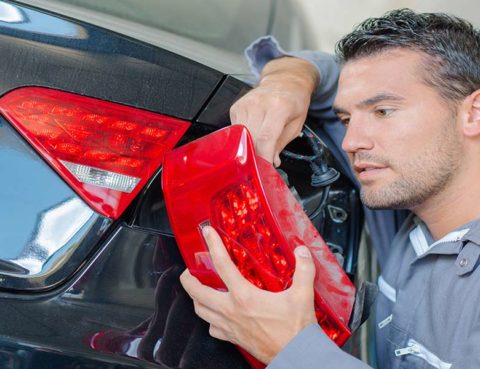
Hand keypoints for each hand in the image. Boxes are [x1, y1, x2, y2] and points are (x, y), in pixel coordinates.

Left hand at [180, 226, 317, 363]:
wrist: (295, 355)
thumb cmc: (296, 329)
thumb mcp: (302, 295)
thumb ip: (304, 269)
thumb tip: (302, 251)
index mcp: (244, 296)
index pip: (222, 264)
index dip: (213, 245)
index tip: (207, 233)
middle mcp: (231, 310)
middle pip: (197, 292)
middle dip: (188, 279)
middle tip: (188, 270)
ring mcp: (229, 326)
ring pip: (200, 311)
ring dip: (195, 299)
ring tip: (197, 290)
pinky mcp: (233, 338)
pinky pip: (212, 329)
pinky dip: (209, 320)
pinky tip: (214, 316)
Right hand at [230, 57, 318, 166]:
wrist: (285, 80)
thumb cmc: (294, 101)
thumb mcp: (296, 124)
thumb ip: (281, 144)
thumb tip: (271, 163)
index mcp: (279, 107)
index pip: (266, 138)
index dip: (263, 157)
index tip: (263, 170)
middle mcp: (260, 103)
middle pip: (250, 139)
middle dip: (254, 156)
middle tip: (260, 167)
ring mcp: (246, 103)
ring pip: (240, 136)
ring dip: (247, 148)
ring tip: (256, 152)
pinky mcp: (236, 106)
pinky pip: (236, 129)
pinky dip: (242, 138)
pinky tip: (252, 135)